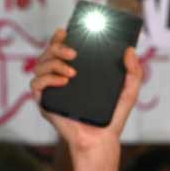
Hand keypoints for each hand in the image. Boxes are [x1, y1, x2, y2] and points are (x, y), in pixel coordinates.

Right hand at [29, 29, 142, 152]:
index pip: (62, 49)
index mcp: (76, 72)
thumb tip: (130, 50)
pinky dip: (48, 79)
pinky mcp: (45, 103)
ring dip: (54, 63)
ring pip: (40, 65)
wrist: (102, 140)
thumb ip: (134, 72)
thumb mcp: (128, 92)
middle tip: (74, 53)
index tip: (66, 30)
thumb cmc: (112, 117)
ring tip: (72, 72)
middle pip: (48, 53)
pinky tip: (64, 81)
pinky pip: (36, 84)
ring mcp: (51, 90)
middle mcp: (60, 78)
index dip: (60, 37)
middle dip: (57, 47)